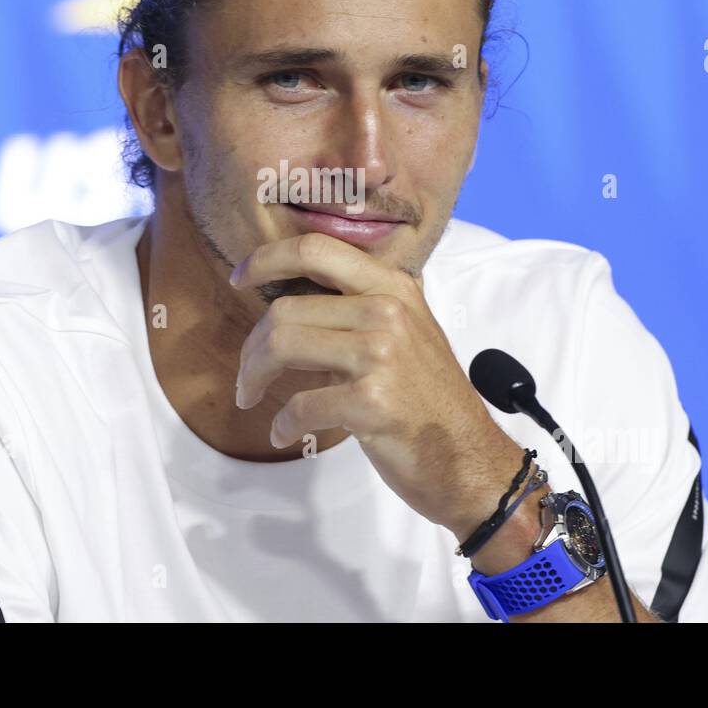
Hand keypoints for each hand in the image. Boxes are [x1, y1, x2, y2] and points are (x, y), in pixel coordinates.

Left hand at [230, 231, 524, 535]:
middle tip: (247, 374)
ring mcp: (382, 355)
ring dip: (253, 377)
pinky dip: (282, 422)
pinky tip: (284, 431)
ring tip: (250, 396)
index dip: (266, 258)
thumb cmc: (427, 399)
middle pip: (285, 309)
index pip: (315, 249)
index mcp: (393, 286)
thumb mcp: (405, 333)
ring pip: (283, 346)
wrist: (469, 459)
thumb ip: (355, 309)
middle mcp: (388, 311)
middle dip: (251, 345)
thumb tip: (284, 299)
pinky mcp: (373, 401)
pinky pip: (300, 404)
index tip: (239, 278)